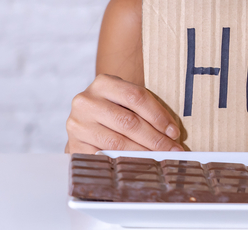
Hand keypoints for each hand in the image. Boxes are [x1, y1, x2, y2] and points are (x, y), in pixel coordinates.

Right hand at [65, 74, 182, 153]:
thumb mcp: (126, 100)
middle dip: (155, 139)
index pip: (137, 97)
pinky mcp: (74, 145)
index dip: (158, 116)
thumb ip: (145, 110)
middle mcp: (86, 101)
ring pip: (117, 142)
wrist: (85, 119)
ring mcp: (77, 124)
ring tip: (160, 158)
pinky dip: (123, 162)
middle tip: (172, 150)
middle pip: (128, 122)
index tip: (174, 132)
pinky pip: (103, 157)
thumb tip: (172, 134)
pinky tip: (138, 165)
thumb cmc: (114, 108)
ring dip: (143, 152)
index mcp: (103, 83)